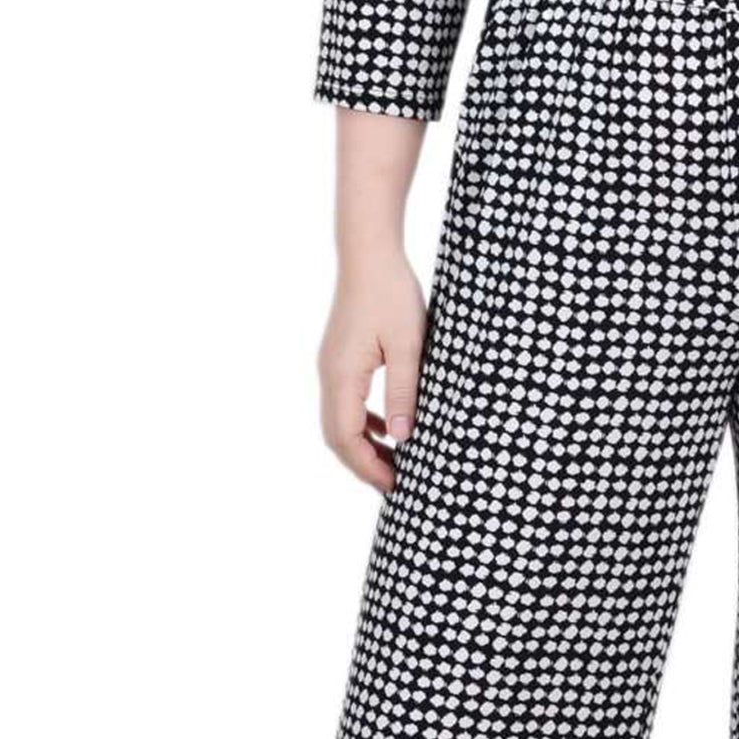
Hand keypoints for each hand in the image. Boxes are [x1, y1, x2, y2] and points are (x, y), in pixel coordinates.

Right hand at [318, 243, 425, 492]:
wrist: (369, 252)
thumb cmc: (392, 293)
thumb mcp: (409, 345)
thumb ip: (404, 393)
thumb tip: (405, 439)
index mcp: (342, 375)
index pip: (345, 437)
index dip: (367, 467)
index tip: (395, 486)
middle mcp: (329, 374)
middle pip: (337, 436)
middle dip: (364, 463)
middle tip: (397, 485)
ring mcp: (331, 365)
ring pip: (340, 420)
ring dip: (365, 445)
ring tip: (397, 462)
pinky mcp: (340, 357)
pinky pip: (347, 401)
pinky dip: (366, 422)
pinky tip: (392, 427)